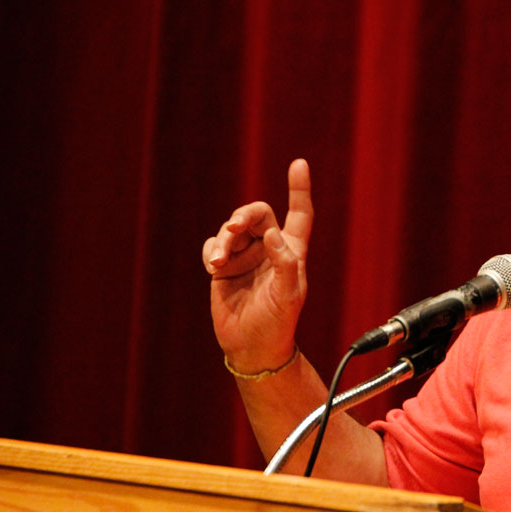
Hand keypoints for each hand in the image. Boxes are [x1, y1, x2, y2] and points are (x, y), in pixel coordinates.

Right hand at [203, 159, 313, 370]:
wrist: (251, 347)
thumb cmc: (277, 323)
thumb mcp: (287, 295)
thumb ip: (283, 263)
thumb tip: (270, 234)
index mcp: (292, 252)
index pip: (299, 214)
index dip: (299, 189)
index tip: (298, 164)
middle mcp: (268, 250)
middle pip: (256, 215)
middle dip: (242, 217)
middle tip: (232, 230)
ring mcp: (245, 258)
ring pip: (230, 231)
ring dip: (223, 240)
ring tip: (218, 262)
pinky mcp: (224, 268)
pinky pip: (213, 246)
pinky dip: (211, 251)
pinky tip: (213, 267)